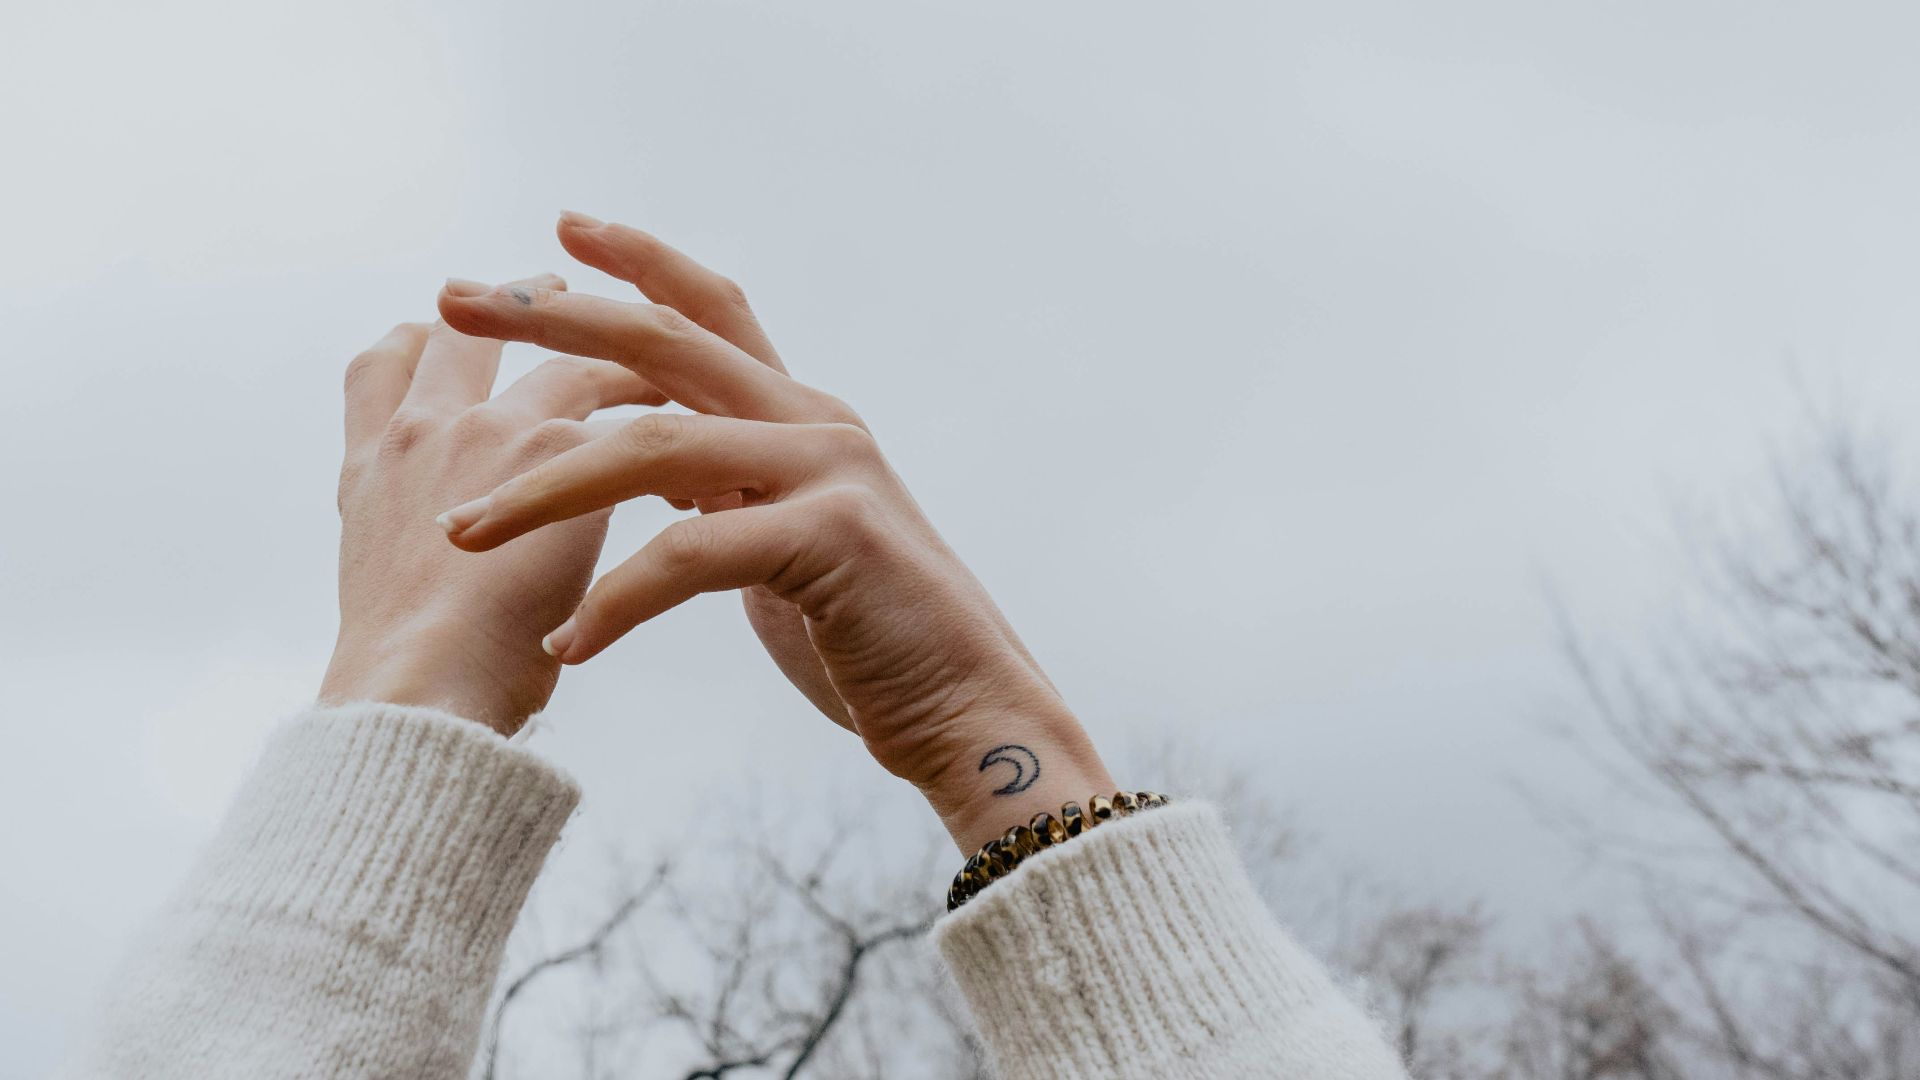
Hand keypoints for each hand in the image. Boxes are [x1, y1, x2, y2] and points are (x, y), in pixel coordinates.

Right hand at [321, 274, 664, 734]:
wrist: (420, 699)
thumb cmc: (415, 683)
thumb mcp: (388, 597)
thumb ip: (420, 549)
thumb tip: (457, 564)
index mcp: (371, 468)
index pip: (382, 368)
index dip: (424, 338)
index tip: (457, 323)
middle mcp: (420, 432)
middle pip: (462, 335)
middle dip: (517, 307)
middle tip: (561, 290)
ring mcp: (486, 432)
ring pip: (563, 364)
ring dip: (617, 359)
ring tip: (663, 373)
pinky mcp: (555, 452)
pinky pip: (622, 412)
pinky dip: (663, 417)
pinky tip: (700, 444)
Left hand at [434, 215, 1114, 847]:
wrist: (971, 711)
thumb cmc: (872, 641)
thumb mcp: (784, 544)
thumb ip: (730, 491)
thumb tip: (663, 468)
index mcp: (801, 416)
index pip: (710, 311)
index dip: (637, 262)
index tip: (558, 232)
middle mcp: (814, 423)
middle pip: (663, 342)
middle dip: (552, 318)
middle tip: (457, 299)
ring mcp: (827, 473)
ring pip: (652, 447)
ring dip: (543, 488)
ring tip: (462, 532)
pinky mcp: (829, 540)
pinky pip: (689, 554)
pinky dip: (617, 602)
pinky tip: (567, 648)